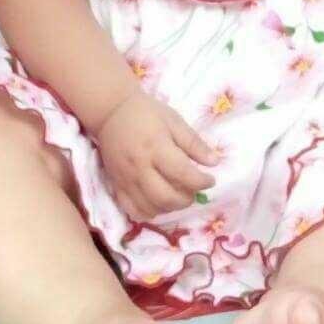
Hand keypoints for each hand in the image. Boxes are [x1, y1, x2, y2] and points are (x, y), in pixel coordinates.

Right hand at [96, 90, 219, 220]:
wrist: (109, 112)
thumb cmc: (145, 113)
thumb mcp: (173, 120)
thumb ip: (194, 143)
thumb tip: (214, 162)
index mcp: (156, 147)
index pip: (183, 174)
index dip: (202, 182)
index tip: (209, 179)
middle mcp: (140, 167)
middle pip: (167, 198)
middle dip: (187, 199)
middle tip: (192, 189)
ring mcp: (126, 179)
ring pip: (151, 208)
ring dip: (170, 207)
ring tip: (176, 194)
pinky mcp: (116, 185)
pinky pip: (133, 210)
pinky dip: (148, 212)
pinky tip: (156, 201)